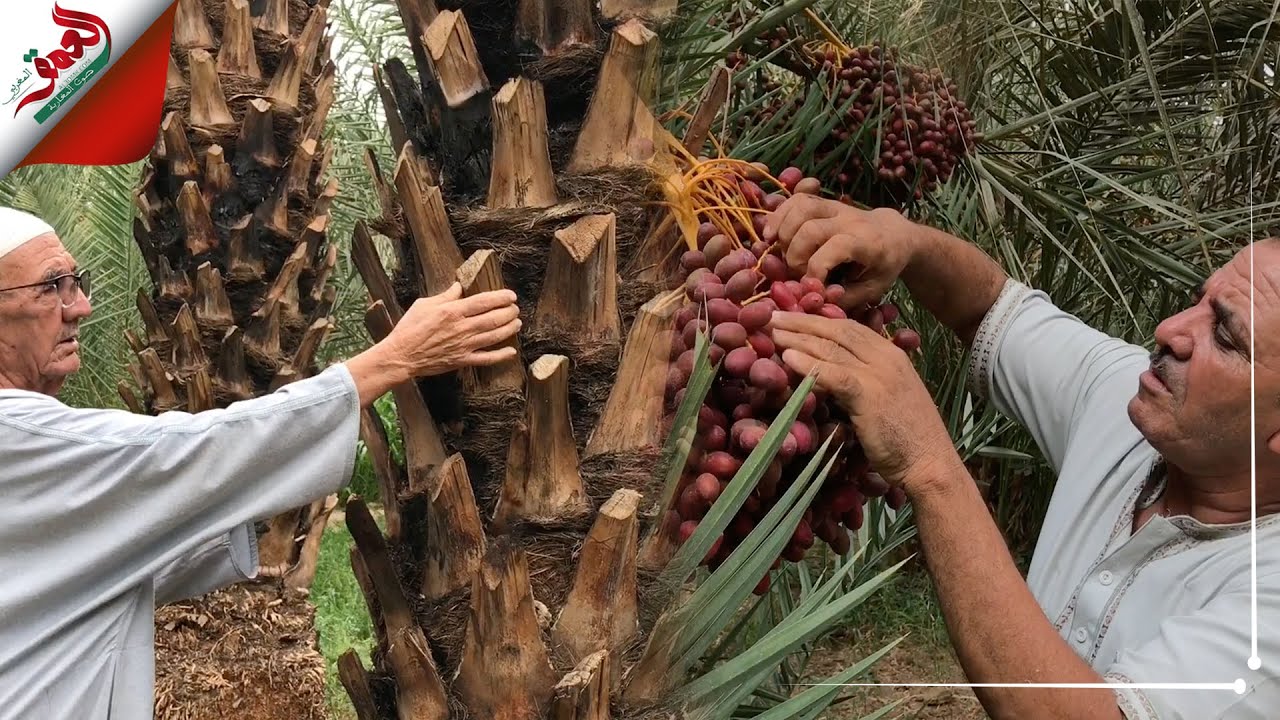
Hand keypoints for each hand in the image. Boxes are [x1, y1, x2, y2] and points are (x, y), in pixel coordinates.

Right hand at [382, 282, 521, 378]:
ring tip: (517, 323)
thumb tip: (459, 286)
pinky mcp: (462, 360)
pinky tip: (511, 351)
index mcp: (452, 311)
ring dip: (509, 329)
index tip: (511, 296)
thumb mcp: (424, 304)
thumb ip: (445, 296)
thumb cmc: (410, 328)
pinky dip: (500, 355)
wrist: (401, 355)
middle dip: (509, 312)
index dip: (501, 298)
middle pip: (493, 318)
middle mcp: (461, 328)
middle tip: (515, 308)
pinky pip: (486, 358)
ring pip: (494, 336)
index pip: (483, 302)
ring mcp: (464, 345)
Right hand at [761, 195, 919, 309]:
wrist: (894, 233)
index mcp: (867, 242)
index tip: (812, 287)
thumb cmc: (884, 265)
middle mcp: (850, 220)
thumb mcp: (874, 288)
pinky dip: (780, 214)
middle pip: (810, 229)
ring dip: (783, 231)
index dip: (815, 271)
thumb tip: (817, 298)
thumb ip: (846, 297)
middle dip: (795, 255)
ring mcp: (835, 207)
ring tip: (778, 252)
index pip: (833, 249)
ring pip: (801, 207)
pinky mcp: (823, 202)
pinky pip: (796, 199)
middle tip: (796, 272)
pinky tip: (771, 234)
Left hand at [768, 311, 956, 490]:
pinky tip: (787, 358)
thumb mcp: (887, 398)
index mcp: (892, 354)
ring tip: (771, 332)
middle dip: (802, 321)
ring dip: (798, 338)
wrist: (930, 463)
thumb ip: (864, 381)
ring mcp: (879, 374)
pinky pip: (834, 374)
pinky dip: (809, 364)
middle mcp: (886, 357)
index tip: (792, 316)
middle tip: (772, 316)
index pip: (849, 328)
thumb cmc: (907, 438)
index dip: (818, 320)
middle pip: (837, 331)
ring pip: (832, 348)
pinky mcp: (870, 395)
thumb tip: (830, 374)